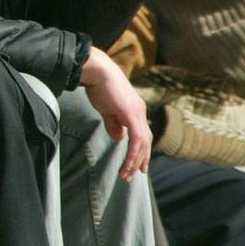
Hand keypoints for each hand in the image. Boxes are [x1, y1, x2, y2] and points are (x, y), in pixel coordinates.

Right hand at [80, 46, 151, 179]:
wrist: (97, 71)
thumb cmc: (99, 86)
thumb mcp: (106, 109)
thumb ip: (113, 124)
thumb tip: (119, 138)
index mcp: (135, 109)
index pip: (143, 134)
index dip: (142, 150)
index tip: (138, 165)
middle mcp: (140, 112)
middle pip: (146, 141)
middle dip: (142, 159)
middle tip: (137, 173)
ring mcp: (137, 113)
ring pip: (143, 143)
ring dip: (135, 160)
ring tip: (126, 174)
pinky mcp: (131, 115)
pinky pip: (136, 140)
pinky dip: (133, 154)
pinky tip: (128, 164)